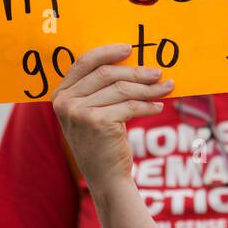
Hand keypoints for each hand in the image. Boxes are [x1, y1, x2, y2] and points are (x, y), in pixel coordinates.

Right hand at [51, 44, 172, 191]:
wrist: (105, 178)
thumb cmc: (102, 142)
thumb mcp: (91, 112)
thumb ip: (99, 88)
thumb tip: (131, 60)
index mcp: (61, 95)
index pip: (84, 62)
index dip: (108, 52)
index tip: (130, 49)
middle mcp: (66, 102)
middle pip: (107, 73)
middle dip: (137, 72)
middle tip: (158, 73)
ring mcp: (80, 112)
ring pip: (122, 89)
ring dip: (148, 88)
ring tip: (166, 88)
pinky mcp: (98, 122)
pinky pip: (130, 105)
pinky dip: (148, 105)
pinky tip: (158, 106)